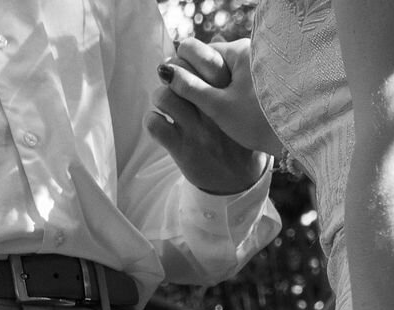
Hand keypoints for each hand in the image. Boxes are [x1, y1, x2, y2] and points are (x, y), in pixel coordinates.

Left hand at [146, 37, 272, 193]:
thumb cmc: (237, 136)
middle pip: (180, 71)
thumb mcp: (241, 104)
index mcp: (231, 93)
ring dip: (160, 96)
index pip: (204, 56)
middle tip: (170, 81)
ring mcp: (199, 131)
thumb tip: (212, 42)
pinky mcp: (184, 150)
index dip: (187, 55)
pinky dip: (152, 121)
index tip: (184, 64)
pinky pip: (154, 124)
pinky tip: (162, 125)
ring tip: (166, 104)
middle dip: (170, 72)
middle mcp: (216, 110)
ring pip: (164, 95)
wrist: (240, 183)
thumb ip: (226, 76)